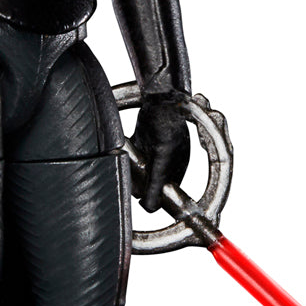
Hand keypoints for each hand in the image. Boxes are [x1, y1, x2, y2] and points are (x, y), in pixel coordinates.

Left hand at [131, 93, 190, 212]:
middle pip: (149, 182)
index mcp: (178, 166)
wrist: (157, 97)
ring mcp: (154, 150)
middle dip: (140, 180)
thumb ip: (156, 184)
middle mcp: (167, 160)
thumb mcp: (162, 159)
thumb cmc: (166, 123)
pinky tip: (127, 152)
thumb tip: (149, 207)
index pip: (165, 193)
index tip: (144, 196)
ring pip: (139, 170)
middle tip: (135, 172)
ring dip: (132, 168)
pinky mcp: (142, 140)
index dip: (154, 196)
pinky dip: (128, 156)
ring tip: (131, 159)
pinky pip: (133, 156)